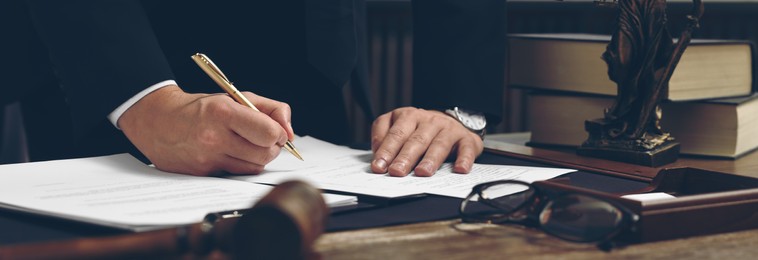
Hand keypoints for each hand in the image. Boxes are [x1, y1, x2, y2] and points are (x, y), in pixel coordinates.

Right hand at [118, 85, 293, 175]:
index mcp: (223, 113)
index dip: (279, 133)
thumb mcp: (236, 97)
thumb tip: (290, 131)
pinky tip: (234, 153)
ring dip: (259, 157)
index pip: (269, 133)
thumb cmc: (201, 108)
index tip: (276, 130)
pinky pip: (238, 175)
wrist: (159, 121)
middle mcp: (214, 137)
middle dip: (272, 146)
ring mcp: (208, 159)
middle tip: (264, 138)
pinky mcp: (203, 174)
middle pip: (265, 153)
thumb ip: (271, 109)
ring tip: (247, 143)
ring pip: (255, 167)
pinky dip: (243, 166)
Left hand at [370, 107, 483, 176]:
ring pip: (438, 145)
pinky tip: (459, 169)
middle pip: (416, 140)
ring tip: (422, 172)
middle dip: (405, 157)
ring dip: (430, 159)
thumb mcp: (398, 126)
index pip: (396, 134)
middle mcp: (429, 120)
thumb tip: (376, 152)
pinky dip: (464, 159)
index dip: (386, 151)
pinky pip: (466, 149)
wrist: (451, 122)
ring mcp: (448, 128)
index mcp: (409, 116)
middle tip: (396, 172)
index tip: (379, 166)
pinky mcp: (466, 138)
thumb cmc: (420, 129)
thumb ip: (384, 136)